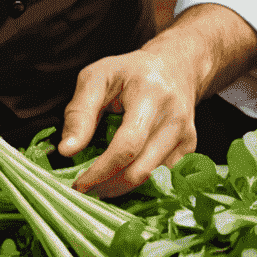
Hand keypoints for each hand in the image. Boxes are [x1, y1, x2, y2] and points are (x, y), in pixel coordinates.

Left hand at [59, 3, 256, 196]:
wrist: (174, 67)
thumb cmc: (128, 72)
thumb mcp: (96, 78)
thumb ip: (79, 113)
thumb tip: (66, 151)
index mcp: (150, 94)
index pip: (127, 146)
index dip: (101, 170)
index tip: (79, 183)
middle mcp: (175, 117)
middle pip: (142, 169)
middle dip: (110, 186)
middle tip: (86, 189)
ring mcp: (186, 135)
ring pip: (154, 179)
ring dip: (123, 189)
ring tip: (100, 184)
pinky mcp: (190, 148)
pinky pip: (164, 179)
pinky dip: (141, 185)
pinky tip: (122, 178)